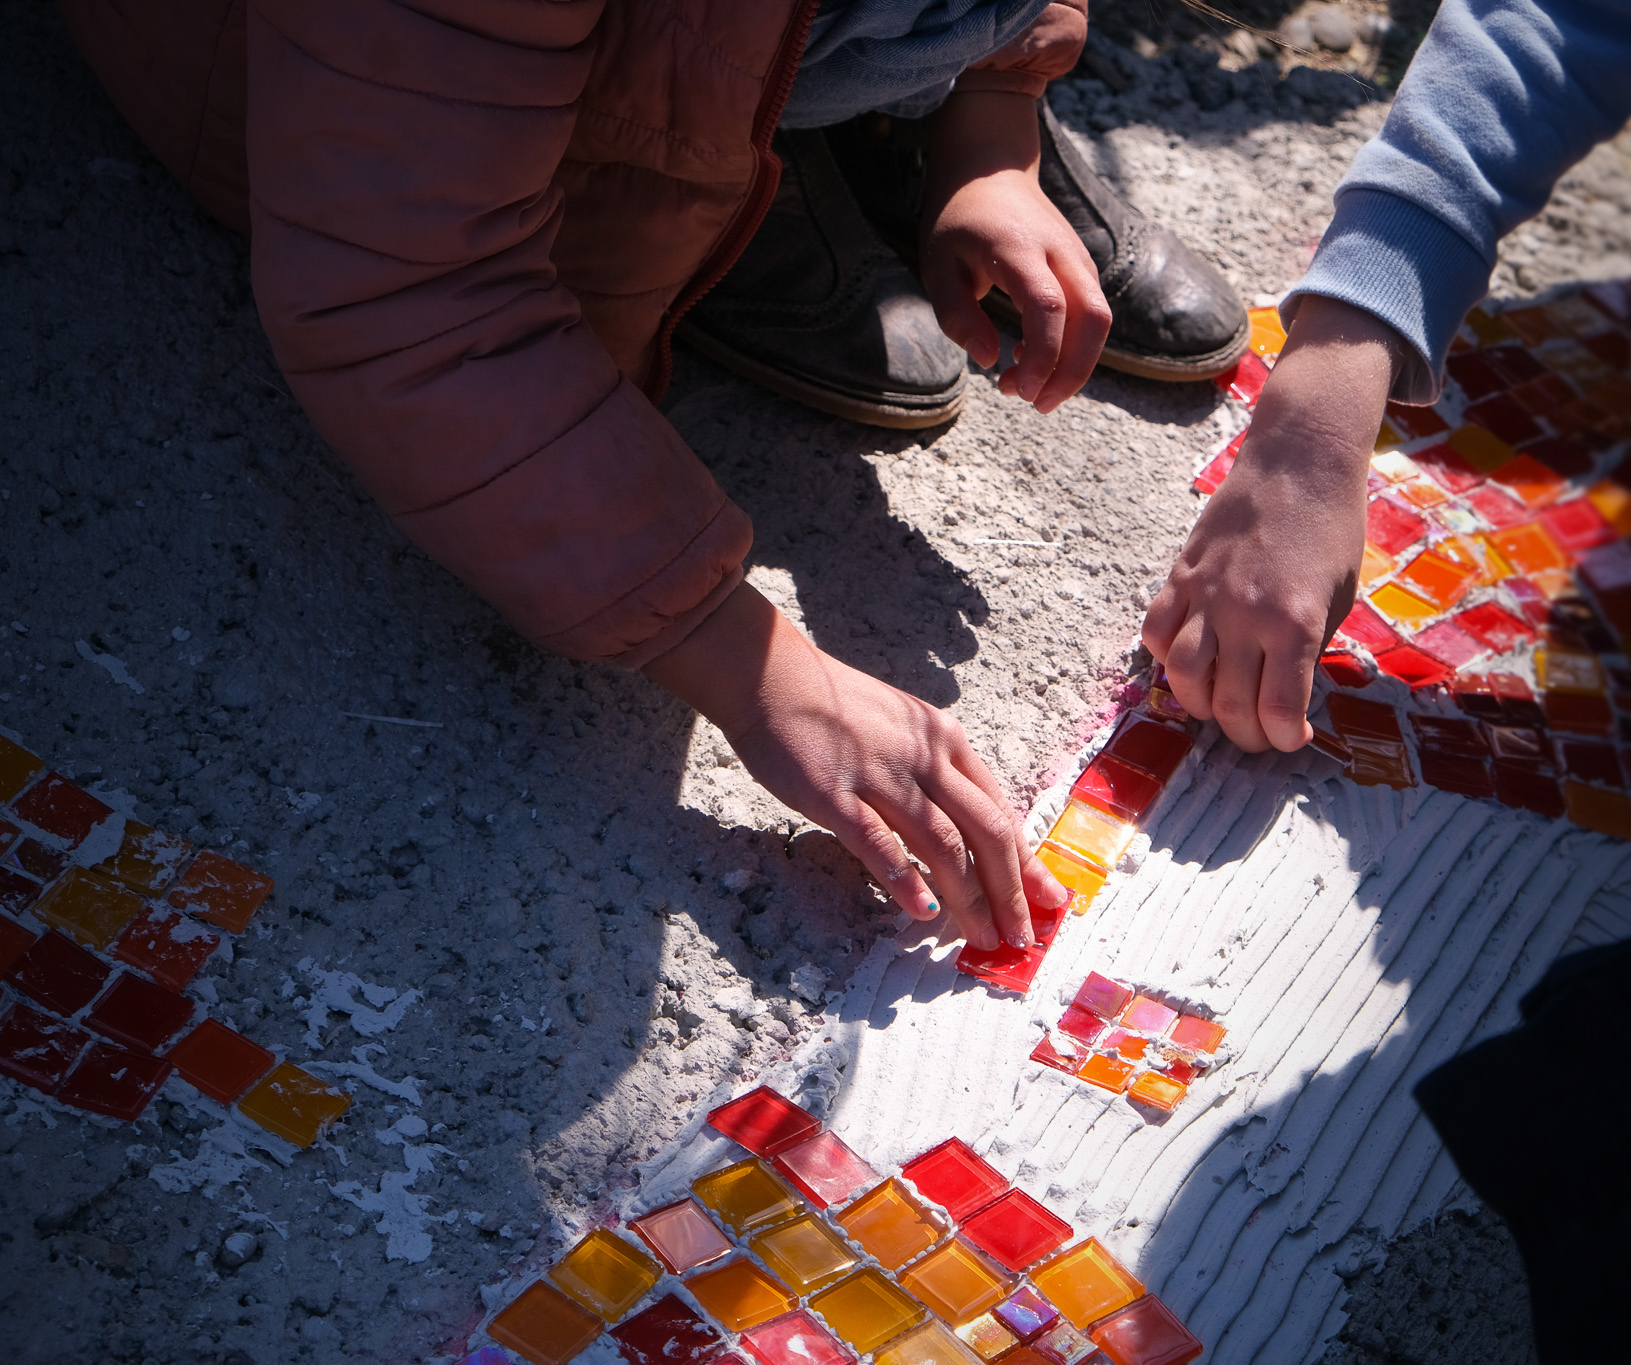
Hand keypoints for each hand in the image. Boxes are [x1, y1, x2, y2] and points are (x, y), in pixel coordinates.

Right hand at [644, 584, 1066, 948]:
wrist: (772, 676)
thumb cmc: (835, 709)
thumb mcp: (904, 729)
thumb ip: (935, 772)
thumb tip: (963, 831)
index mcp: (946, 741)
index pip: (1000, 810)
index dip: (1027, 861)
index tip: (1048, 899)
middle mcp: (925, 757)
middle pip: (986, 832)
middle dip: (1011, 891)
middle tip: (1021, 935)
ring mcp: (882, 775)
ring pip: (943, 844)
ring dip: (968, 898)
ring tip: (980, 937)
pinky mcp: (837, 794)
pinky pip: (880, 844)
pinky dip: (905, 881)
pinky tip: (921, 911)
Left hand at [920, 91, 1110, 414]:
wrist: (989, 167)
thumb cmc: (958, 221)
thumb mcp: (937, 267)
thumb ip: (958, 316)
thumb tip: (990, 361)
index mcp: (1021, 249)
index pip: (1050, 308)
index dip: (1042, 356)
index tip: (1018, 389)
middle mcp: (1062, 253)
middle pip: (1094, 320)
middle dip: (1072, 373)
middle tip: (1035, 403)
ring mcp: (1079, 259)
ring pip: (1099, 321)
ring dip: (1072, 366)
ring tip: (1024, 386)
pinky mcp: (1083, 270)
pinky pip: (1091, 316)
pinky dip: (1071, 348)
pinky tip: (1031, 359)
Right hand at [1142, 296, 1405, 750]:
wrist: (1297, 462)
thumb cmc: (1332, 528)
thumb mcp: (1339, 596)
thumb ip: (1310, 648)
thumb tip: (1286, 695)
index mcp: (1295, 623)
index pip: (1279, 710)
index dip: (1285, 738)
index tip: (1293, 739)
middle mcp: (1244, 615)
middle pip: (1229, 704)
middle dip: (1245, 733)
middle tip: (1257, 733)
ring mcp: (1206, 595)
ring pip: (1182, 676)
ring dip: (1198, 705)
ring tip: (1216, 706)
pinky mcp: (1180, 576)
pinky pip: (1156, 631)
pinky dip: (1165, 656)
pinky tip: (1188, 659)